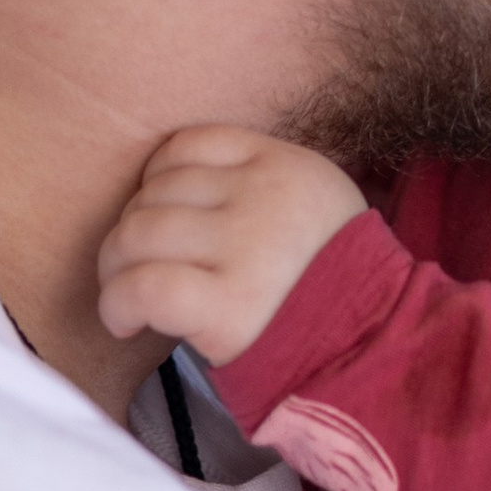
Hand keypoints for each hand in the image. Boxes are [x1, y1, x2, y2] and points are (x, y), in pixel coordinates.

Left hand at [97, 127, 365, 363]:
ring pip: (137, 234)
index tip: (165, 220)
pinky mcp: (228, 305)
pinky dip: (118, 305)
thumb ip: (255, 182)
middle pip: (153, 193)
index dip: (157, 182)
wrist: (374, 345)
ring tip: (129, 295)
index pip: (189, 145)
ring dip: (116, 268)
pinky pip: (142, 287)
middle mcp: (263, 197)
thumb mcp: (314, 201)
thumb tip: (166, 189)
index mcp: (283, 165)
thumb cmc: (332, 280)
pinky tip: (127, 323)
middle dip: (133, 233)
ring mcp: (245, 248)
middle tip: (142, 269)